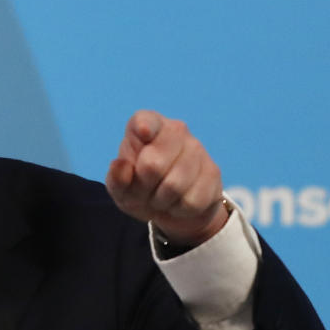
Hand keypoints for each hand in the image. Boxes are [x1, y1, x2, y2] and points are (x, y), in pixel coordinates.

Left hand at [105, 110, 227, 247]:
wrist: (175, 208)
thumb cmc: (142, 189)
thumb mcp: (122, 189)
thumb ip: (117, 178)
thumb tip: (121, 164)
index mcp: (147, 126)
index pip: (145, 120)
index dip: (143, 126)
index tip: (142, 132)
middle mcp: (175, 130)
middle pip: (152, 165)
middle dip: (143, 187)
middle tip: (145, 189)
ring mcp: (197, 149)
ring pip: (173, 186)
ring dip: (161, 201)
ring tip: (161, 196)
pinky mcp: (213, 172)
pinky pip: (190, 201)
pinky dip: (179, 209)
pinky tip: (179, 201)